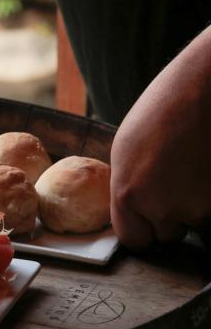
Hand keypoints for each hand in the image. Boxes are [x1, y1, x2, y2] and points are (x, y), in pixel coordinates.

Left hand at [110, 29, 210, 249]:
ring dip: (194, 206)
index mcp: (128, 195)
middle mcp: (162, 208)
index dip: (141, 229)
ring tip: (192, 169)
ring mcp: (199, 207)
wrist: (206, 87)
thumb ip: (128, 189)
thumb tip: (132, 212)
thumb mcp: (126, 152)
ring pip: (195, 224)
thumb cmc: (162, 110)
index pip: (133, 241)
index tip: (146, 217)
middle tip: (174, 182)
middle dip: (169, 217)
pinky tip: (206, 166)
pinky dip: (210, 195)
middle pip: (166, 236)